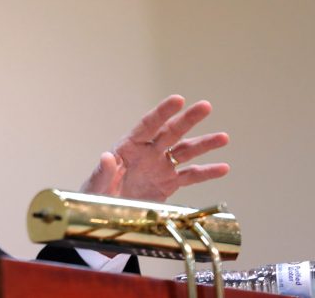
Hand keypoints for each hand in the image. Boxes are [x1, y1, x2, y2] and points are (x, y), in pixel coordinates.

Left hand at [81, 95, 229, 201]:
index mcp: (128, 147)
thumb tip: (106, 157)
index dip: (162, 113)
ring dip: (204, 144)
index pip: (147, 125)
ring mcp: (159, 167)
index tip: (178, 100)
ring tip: (223, 138)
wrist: (103, 217)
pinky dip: (206, 172)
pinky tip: (223, 168)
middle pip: (170, 132)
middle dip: (188, 119)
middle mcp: (147, 153)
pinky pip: (190, 176)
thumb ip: (102, 173)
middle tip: (206, 106)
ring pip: (185, 151)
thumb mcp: (94, 186)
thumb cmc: (94, 197)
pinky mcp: (168, 184)